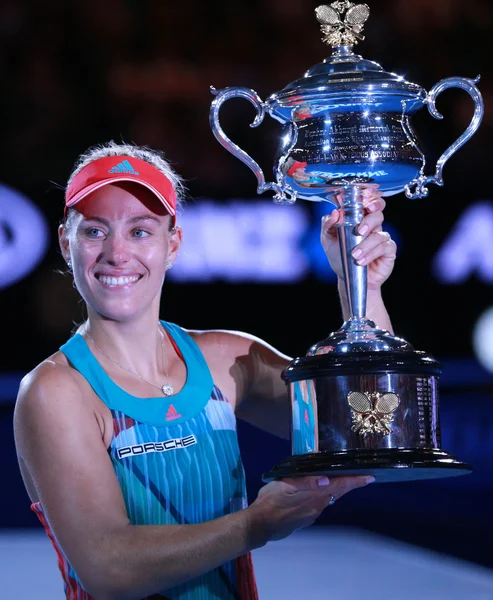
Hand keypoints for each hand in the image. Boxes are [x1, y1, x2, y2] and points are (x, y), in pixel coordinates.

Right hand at [247, 475, 373, 543]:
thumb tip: (325, 479)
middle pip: (338, 493)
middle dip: (350, 484)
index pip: (339, 486)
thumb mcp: (284, 486)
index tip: (370, 478)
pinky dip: (325, 494)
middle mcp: (317, 507)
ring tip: (343, 479)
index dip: (355, 481)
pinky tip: (320, 490)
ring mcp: (311, 515)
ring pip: (329, 498)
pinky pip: (320, 503)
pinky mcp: (304, 519)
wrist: (259, 526)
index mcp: (314, 497)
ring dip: (338, 489)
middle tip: (363, 476)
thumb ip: (305, 482)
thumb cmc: (269, 502)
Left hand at [321, 193, 396, 290]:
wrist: (347, 277)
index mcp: (359, 218)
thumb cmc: (339, 255)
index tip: (365, 203)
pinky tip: (361, 261)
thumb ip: (327, 225)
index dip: (371, 198)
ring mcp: (381, 237)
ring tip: (354, 255)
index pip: (369, 202)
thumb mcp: (328, 240)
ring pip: (379, 233)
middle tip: (360, 230)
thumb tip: (335, 213)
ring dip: (365, 244)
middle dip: (370, 219)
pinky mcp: (388, 250)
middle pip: (378, 213)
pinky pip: (384, 247)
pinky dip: (371, 253)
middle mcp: (373, 225)